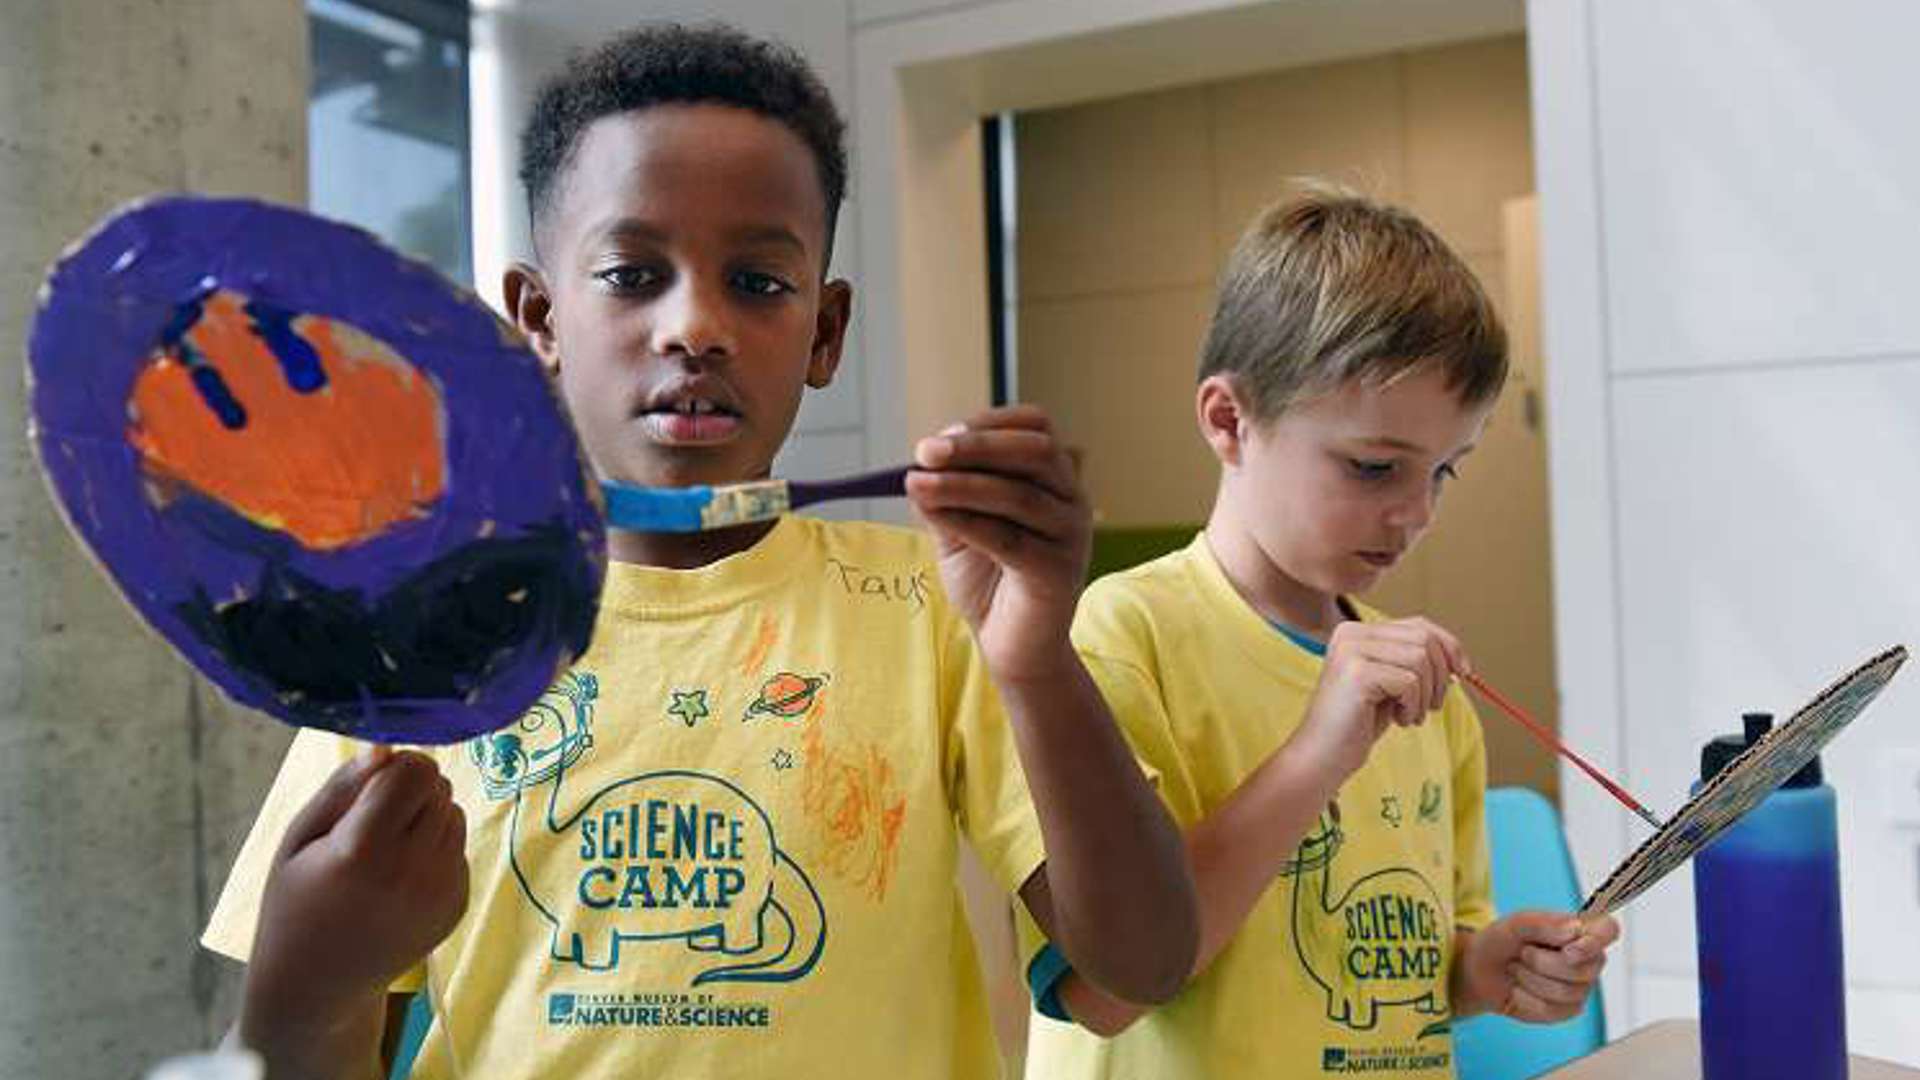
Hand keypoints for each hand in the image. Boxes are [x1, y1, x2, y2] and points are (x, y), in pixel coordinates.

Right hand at [243, 749, 468, 1032]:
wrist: (318, 984)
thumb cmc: (296, 902)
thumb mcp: (298, 839)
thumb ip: (341, 788)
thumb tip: (385, 747)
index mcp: (364, 847)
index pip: (416, 769)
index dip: (396, 767)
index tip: (371, 785)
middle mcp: (411, 868)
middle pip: (439, 787)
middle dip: (411, 792)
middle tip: (372, 823)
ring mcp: (440, 890)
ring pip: (455, 814)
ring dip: (426, 819)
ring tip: (384, 852)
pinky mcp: (457, 905)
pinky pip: (458, 849)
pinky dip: (435, 852)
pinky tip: (399, 880)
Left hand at [905, 405, 1090, 681]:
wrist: (1012, 645)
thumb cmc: (988, 580)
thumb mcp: (959, 528)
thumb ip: (946, 496)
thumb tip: (921, 465)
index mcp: (1055, 479)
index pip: (1036, 428)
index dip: (988, 423)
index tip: (940, 435)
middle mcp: (1072, 501)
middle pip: (1035, 451)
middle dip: (977, 445)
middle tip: (925, 451)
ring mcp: (1071, 536)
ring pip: (1018, 494)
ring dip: (961, 484)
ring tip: (916, 482)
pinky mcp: (1057, 572)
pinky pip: (1007, 538)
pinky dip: (965, 520)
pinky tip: (932, 513)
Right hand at [1287, 617, 1470, 779]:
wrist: (1322, 756)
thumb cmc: (1357, 724)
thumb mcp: (1390, 685)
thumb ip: (1414, 663)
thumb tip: (1457, 660)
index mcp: (1356, 631)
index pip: (1419, 625)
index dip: (1449, 646)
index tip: (1464, 672)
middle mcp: (1350, 633)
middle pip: (1424, 639)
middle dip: (1440, 675)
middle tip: (1432, 706)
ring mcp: (1352, 651)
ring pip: (1420, 659)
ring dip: (1426, 695)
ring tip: (1410, 716)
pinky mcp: (1357, 673)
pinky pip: (1410, 681)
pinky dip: (1413, 705)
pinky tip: (1399, 720)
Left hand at [1454, 911, 1619, 1022]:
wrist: (1481, 970)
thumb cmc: (1502, 941)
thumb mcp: (1515, 923)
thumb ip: (1543, 922)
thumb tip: (1574, 931)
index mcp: (1580, 930)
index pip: (1609, 930)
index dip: (1596, 942)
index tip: (1569, 949)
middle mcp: (1588, 959)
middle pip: (1586, 970)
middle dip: (1543, 962)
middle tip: (1523, 952)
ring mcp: (1581, 987)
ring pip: (1567, 992)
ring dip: (1530, 979)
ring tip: (1518, 968)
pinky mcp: (1568, 1010)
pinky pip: (1552, 1010)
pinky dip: (1526, 998)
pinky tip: (1519, 988)